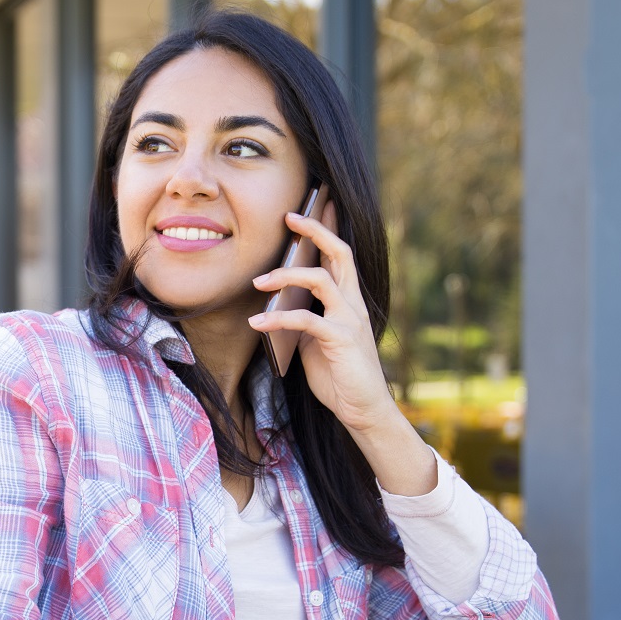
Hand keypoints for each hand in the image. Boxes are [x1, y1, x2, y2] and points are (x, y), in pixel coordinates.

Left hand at [247, 201, 438, 495]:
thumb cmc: (338, 375)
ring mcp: (350, 319)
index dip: (324, 229)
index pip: (339, 255)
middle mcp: (353, 304)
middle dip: (315, 230)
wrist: (364, 410)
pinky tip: (257, 322)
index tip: (304, 209)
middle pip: (339, 252)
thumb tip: (275, 305)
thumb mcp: (313, 342)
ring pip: (321, 280)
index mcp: (348, 301)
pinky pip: (306, 320)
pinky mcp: (341, 340)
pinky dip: (278, 318)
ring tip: (259, 281)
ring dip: (286, 276)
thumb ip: (301, 321)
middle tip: (290, 216)